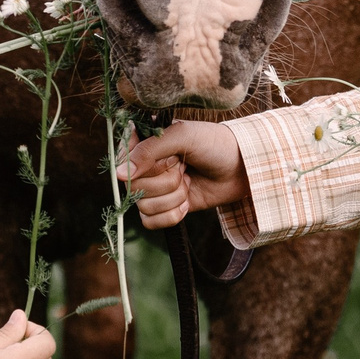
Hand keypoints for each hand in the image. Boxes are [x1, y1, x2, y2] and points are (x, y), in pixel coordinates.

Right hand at [119, 119, 246, 228]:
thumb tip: (119, 175)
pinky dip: (173, 214)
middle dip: (167, 181)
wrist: (240, 169)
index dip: (149, 166)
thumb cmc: (214, 144)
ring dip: (174, 197)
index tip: (172, 157)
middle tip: (185, 167)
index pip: (123, 162)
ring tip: (189, 181)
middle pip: (134, 188)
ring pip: (144, 207)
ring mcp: (151, 188)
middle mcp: (142, 166)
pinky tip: (187, 200)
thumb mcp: (184, 136)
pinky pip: (151, 222)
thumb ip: (150, 149)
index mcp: (142, 142)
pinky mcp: (162, 208)